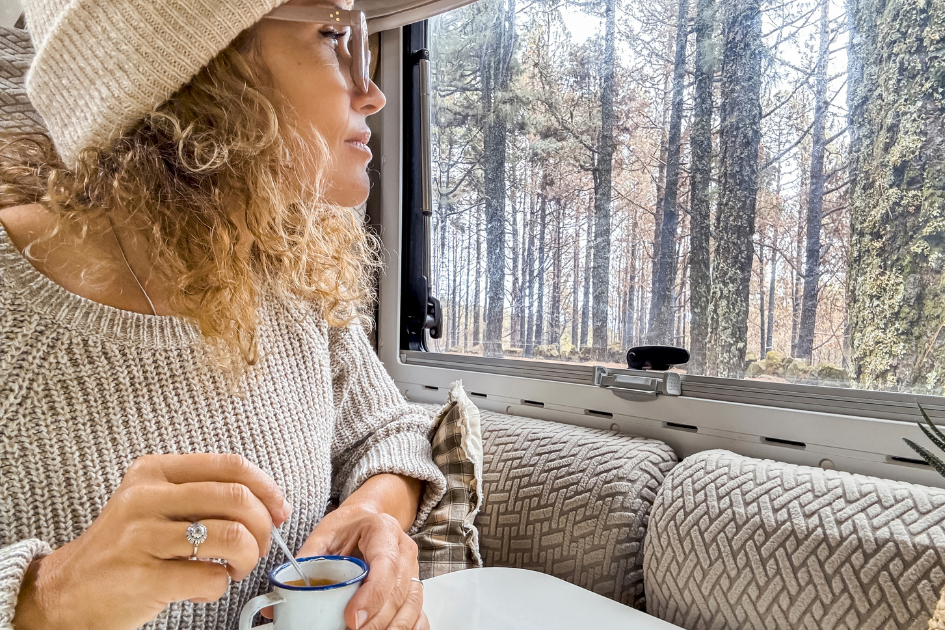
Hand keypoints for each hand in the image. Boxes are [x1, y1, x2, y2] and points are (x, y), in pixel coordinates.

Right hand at [14, 453, 290, 629]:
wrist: (66, 591)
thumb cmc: (126, 547)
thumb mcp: (155, 504)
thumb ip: (203, 495)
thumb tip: (270, 505)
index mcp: (154, 471)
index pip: (231, 466)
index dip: (267, 488)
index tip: (279, 509)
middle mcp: (145, 497)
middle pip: (237, 500)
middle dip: (262, 529)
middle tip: (257, 548)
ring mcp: (141, 537)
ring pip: (231, 537)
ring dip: (246, 559)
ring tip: (232, 569)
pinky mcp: (143, 577)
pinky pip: (211, 577)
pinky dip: (218, 587)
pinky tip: (200, 588)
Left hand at [295, 506, 427, 629]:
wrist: (366, 519)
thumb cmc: (348, 527)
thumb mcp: (324, 535)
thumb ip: (307, 563)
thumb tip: (280, 600)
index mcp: (383, 530)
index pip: (386, 566)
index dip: (372, 596)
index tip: (351, 619)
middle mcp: (404, 550)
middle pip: (398, 592)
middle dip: (376, 621)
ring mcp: (413, 569)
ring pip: (411, 606)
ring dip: (391, 628)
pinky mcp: (413, 586)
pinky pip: (419, 613)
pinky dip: (409, 629)